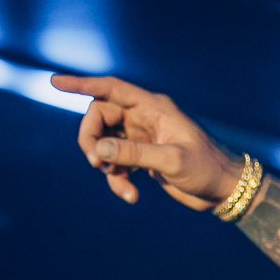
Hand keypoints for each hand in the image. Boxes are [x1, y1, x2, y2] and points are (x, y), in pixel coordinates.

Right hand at [53, 73, 242, 209]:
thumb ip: (134, 154)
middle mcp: (145, 118)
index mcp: (154, 108)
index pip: (111, 89)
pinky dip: (116, 179)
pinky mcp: (143, 157)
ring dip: (104, 165)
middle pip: (101, 117)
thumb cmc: (206, 168)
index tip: (54, 82)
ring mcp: (143, 137)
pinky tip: (131, 196)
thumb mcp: (171, 161)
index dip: (82, 84)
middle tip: (94, 163)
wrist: (224, 190)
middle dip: (91, 139)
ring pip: (105, 143)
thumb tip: (97, 150)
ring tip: (120, 185)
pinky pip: (116, 163)